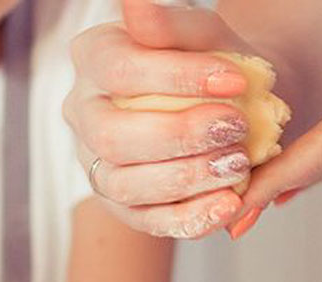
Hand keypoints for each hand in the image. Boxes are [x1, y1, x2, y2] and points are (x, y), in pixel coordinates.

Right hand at [64, 0, 259, 237]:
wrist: (228, 106)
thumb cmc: (210, 63)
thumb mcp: (201, 34)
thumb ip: (170, 23)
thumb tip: (132, 2)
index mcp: (94, 60)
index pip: (120, 71)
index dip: (176, 78)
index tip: (237, 79)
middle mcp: (84, 115)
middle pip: (113, 137)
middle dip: (178, 136)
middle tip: (235, 129)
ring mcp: (96, 165)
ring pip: (125, 185)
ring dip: (186, 180)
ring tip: (237, 167)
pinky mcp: (120, 205)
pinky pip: (146, 220)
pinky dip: (189, 218)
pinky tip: (228, 206)